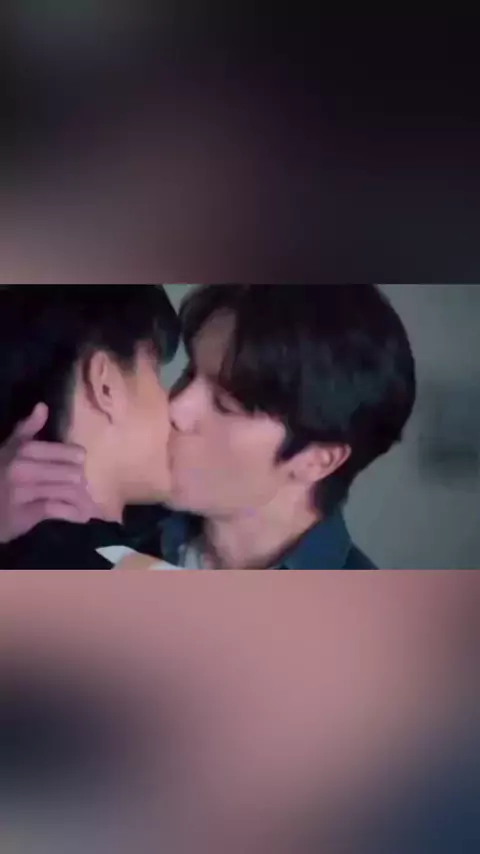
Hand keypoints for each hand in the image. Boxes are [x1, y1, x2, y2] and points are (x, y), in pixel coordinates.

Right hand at [0, 404, 95, 543]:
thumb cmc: (0, 473)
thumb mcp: (9, 448)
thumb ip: (27, 428)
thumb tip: (43, 406)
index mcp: (24, 449)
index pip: (68, 452)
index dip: (79, 459)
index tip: (80, 462)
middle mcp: (24, 468)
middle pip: (73, 473)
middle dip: (81, 481)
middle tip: (82, 485)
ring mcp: (25, 491)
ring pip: (69, 491)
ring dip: (81, 498)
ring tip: (85, 501)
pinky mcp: (27, 514)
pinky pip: (60, 510)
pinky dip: (74, 513)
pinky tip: (80, 515)